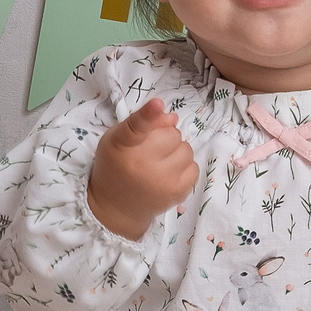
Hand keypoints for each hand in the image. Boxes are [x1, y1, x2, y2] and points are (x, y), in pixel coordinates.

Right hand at [87, 102, 198, 239]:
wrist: (116, 207)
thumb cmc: (116, 165)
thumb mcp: (118, 139)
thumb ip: (142, 123)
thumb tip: (173, 118)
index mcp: (123, 146)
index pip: (136, 127)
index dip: (148, 114)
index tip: (157, 103)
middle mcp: (142, 165)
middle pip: (172, 134)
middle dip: (166, 137)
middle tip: (153, 148)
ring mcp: (162, 181)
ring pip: (186, 150)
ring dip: (177, 152)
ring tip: (161, 161)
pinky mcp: (177, 193)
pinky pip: (194, 167)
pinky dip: (184, 167)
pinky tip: (169, 173)